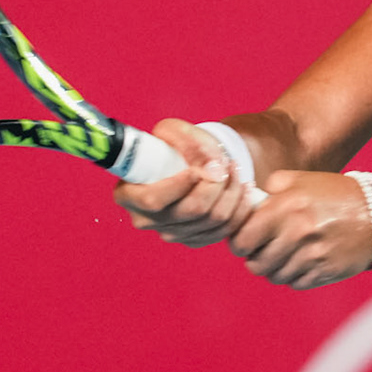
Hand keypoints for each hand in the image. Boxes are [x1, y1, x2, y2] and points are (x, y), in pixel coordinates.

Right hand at [113, 119, 256, 245]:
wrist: (189, 163)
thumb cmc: (175, 146)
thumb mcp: (174, 132)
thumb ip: (186, 141)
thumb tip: (209, 165)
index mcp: (128, 194)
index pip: (154, 200)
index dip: (180, 185)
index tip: (198, 168)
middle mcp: (147, 220)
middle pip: (191, 211)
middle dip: (216, 184)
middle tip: (224, 164)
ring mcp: (172, 233)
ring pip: (213, 220)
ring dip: (232, 192)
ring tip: (234, 169)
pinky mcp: (195, 240)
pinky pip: (226, 230)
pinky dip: (240, 208)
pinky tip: (242, 188)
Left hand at [229, 170, 371, 288]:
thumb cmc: (334, 195)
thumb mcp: (300, 180)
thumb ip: (269, 190)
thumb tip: (245, 204)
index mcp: (286, 206)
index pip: (243, 239)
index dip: (238, 243)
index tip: (244, 241)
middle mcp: (298, 232)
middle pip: (256, 264)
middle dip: (255, 259)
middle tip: (261, 252)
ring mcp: (312, 254)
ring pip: (275, 277)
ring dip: (274, 269)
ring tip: (283, 256)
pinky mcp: (325, 271)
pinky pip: (295, 283)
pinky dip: (294, 276)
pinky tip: (301, 262)